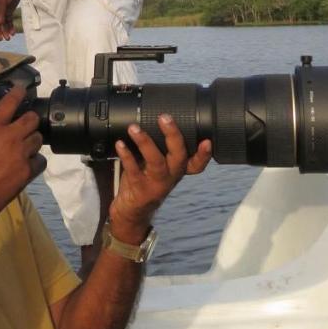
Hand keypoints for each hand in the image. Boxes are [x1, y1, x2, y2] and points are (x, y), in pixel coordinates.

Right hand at [0, 0, 20, 40]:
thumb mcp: (3, 1)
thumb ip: (0, 12)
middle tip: (2, 39)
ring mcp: (2, 10)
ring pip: (2, 23)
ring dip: (5, 30)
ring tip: (9, 37)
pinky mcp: (9, 9)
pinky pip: (8, 20)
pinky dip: (10, 26)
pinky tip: (13, 32)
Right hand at [0, 86, 44, 231]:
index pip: (10, 102)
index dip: (19, 92)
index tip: (22, 89)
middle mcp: (11, 137)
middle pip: (32, 119)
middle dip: (30, 118)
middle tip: (25, 122)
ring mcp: (22, 154)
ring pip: (38, 138)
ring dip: (33, 138)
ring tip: (26, 143)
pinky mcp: (28, 171)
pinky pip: (41, 160)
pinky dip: (36, 159)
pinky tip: (28, 161)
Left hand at [109, 116, 211, 242]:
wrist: (133, 210)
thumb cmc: (146, 179)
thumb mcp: (158, 164)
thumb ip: (160, 147)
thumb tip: (155, 119)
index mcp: (178, 168)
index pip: (197, 163)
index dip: (204, 154)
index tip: (207, 141)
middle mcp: (171, 176)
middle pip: (178, 156)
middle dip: (173, 135)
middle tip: (165, 118)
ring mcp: (156, 184)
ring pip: (156, 162)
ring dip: (145, 142)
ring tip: (134, 128)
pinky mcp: (140, 189)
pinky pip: (133, 170)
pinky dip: (126, 155)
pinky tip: (120, 144)